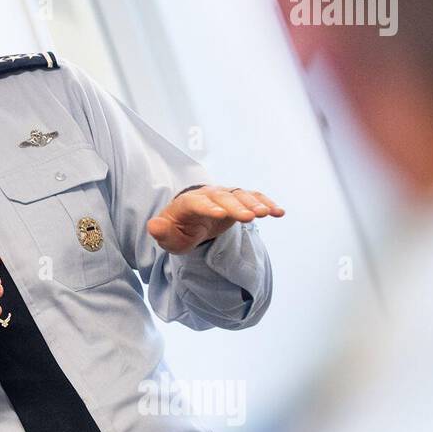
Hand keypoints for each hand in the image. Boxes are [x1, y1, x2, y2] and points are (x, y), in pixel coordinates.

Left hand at [147, 186, 284, 253]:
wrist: (188, 221)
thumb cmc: (177, 230)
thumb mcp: (167, 236)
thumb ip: (161, 232)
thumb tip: (153, 227)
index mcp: (188, 203)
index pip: (198, 203)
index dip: (209, 208)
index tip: (221, 215)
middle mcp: (208, 195)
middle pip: (223, 198)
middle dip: (236, 206)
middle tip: (250, 217)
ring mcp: (225, 196)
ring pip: (240, 195)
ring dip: (254, 203)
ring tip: (267, 214)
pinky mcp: (238, 200)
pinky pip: (253, 198)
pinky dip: (266, 203)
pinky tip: (279, 212)